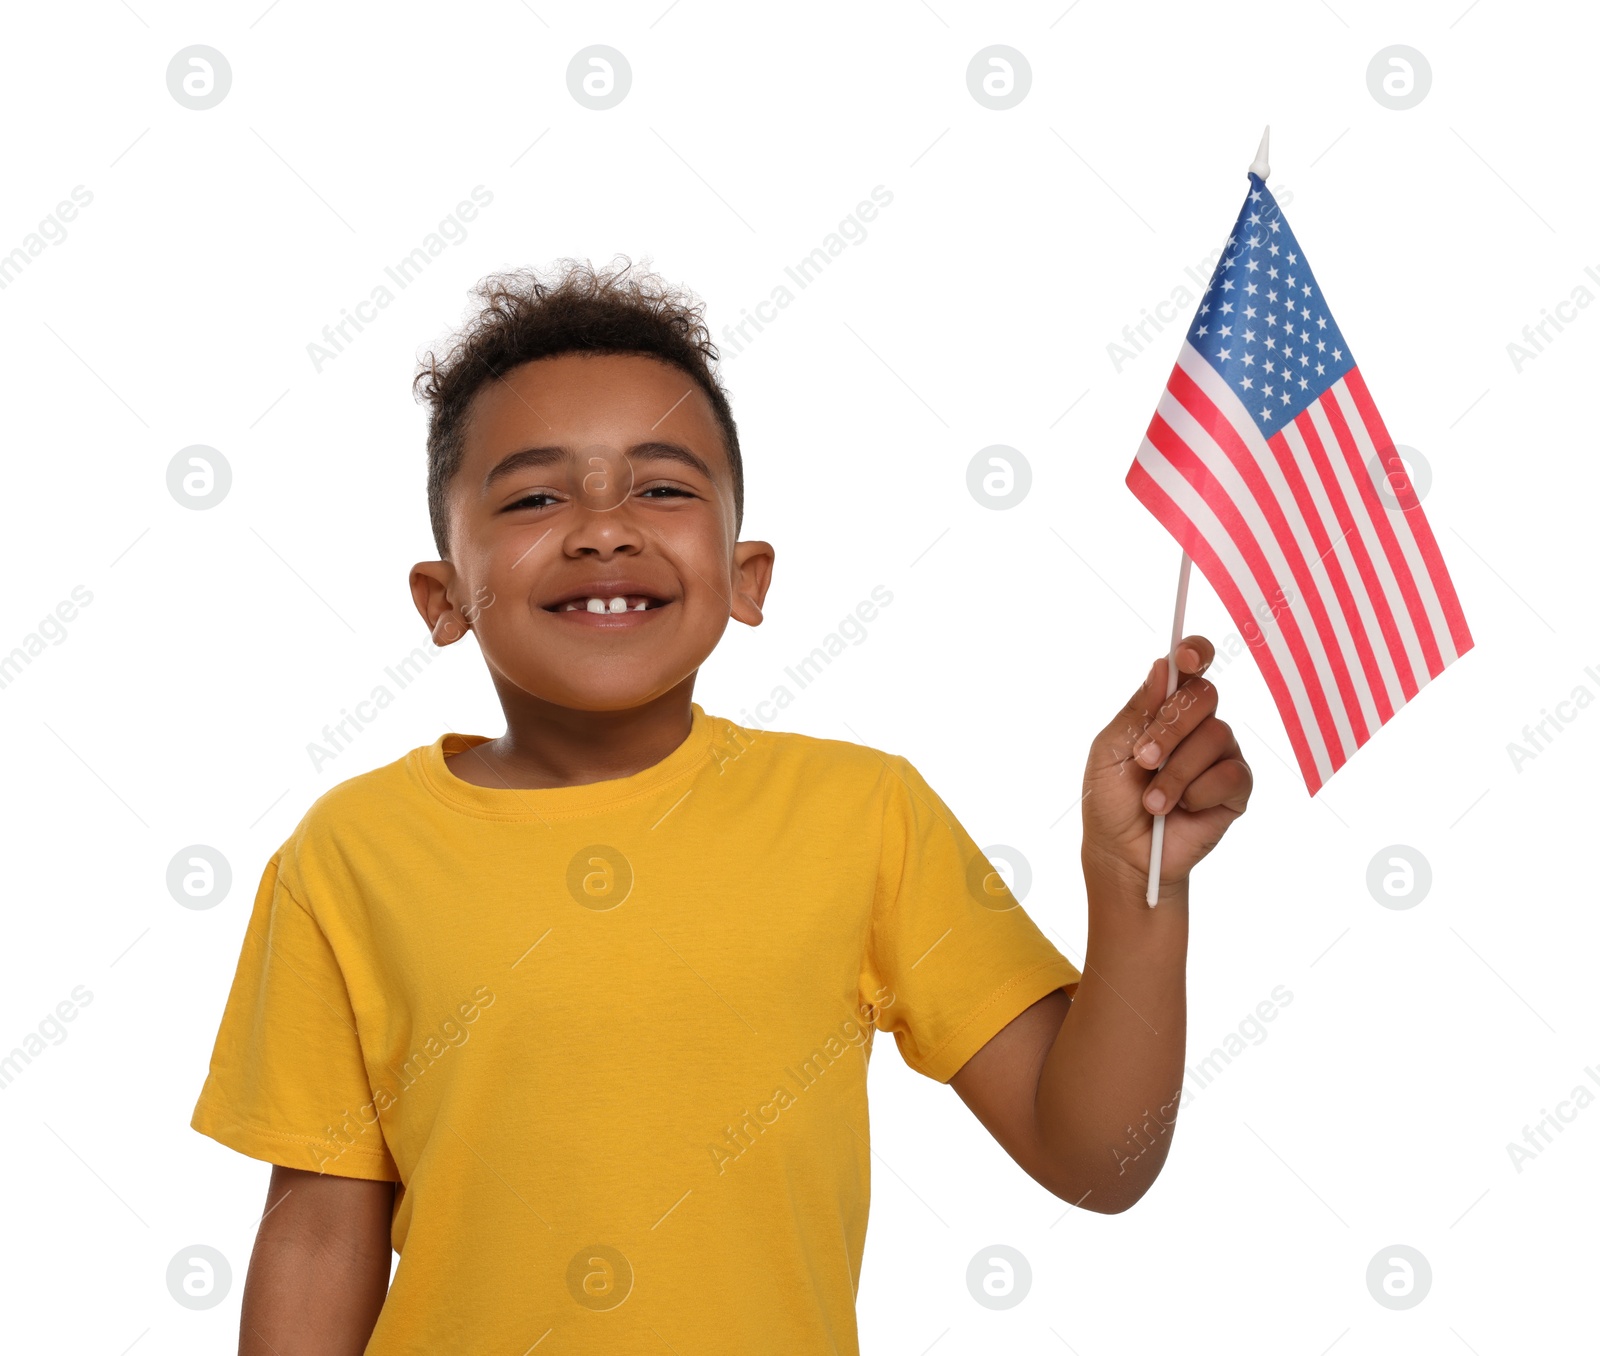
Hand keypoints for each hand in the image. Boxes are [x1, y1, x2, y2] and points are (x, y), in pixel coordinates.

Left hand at [1081, 634, 1252, 898]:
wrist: (1125, 854)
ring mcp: (1219, 754)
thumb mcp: (1111, 749)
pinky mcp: (1236, 787)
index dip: (1194, 653)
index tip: (1185, 658)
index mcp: (1164, 709)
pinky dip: (1199, 793)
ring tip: (1154, 801)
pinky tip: (1183, 809)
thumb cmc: (1112, 801)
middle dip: (1171, 728)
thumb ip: (1138, 709)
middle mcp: (1197, 726)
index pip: (1190, 667)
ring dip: (1176, 773)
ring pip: (1215, 736)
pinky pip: (1231, 773)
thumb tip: (1163, 665)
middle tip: (1144, 759)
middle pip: (1205, 696)